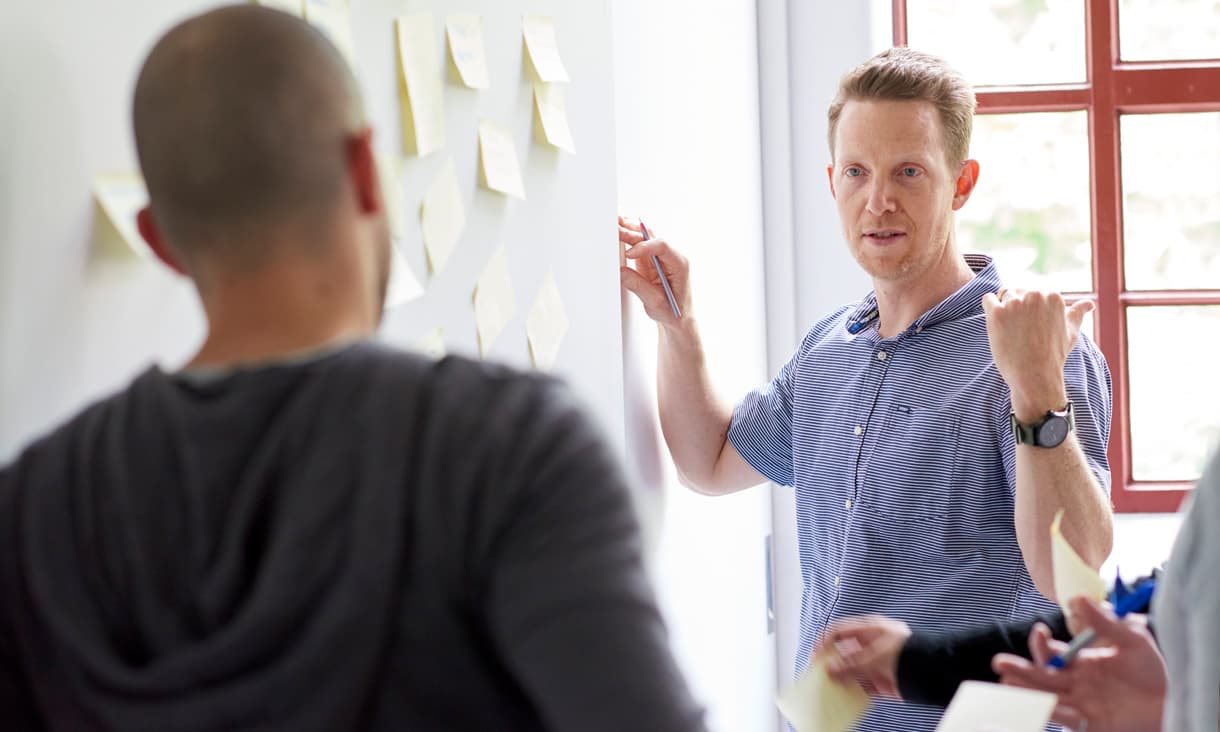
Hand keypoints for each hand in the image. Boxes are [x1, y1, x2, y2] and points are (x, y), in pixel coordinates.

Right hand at [618, 216, 689, 324]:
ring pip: (645, 236)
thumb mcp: (655, 302)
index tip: (629, 254)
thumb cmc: (673, 312)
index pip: (662, 246)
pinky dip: (629, 236)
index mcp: (679, 264)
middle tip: (614, 230)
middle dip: (632, 233)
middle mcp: (671, 255)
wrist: (677, 317)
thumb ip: (638, 286)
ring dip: (629, 230)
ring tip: (614, 224)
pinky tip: (619, 230)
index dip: (644, 246)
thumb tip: (621, 271)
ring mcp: (660, 256)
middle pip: (651, 237)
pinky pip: (639, 242)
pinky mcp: (650, 258)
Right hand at [816, 615, 911, 698]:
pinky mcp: (884, 682)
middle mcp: (871, 645)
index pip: (840, 631)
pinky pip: (864, 688)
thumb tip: (830, 669)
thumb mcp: (874, 655)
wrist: (934, 669)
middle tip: (819, 676)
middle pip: (844, 653)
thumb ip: (851, 663)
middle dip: (832, 664)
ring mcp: (877, 664)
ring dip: (842, 681)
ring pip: (853, 672)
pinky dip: (856, 693)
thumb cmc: (906, 652)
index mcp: (869, 629)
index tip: (815, 655)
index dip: (825, 641)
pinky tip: (847, 699)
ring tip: (830, 690)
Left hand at [980, 289, 1093, 421]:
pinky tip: (997, 324)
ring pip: (1003, 295)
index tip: (1033, 328)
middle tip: (1022, 332)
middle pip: (1018, 291)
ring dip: (1004, 309)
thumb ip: (1077, 314)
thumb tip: (1089, 304)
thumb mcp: (1071, 332)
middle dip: (1017, 308)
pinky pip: (988, 299)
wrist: (1034, 376)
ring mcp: (1015, 303)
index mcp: (1053, 296)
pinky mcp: (997, 313)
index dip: (1030, 311)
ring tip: (1012, 331)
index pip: (1033, 292)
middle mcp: (1035, 296)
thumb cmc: (1053, 355)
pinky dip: (990, 308)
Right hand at [992, 598, 1165, 731]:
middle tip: (1000, 663)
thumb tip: (1079, 598)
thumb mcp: (1132, 640)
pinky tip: (1047, 705)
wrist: (1174, 704)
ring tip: (1006, 683)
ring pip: (1046, 696)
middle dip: (1020, 669)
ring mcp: (1080, 703)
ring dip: (1026, 691)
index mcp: (1081, 661)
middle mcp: (1075, 682)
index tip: (1040, 631)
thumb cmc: (1153, 672)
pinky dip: (1055, 712)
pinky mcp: (1089, 723)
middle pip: (1041, 675)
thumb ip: (1106, 622)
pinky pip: (1065, 718)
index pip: (1052, 652)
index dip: (1041, 643)